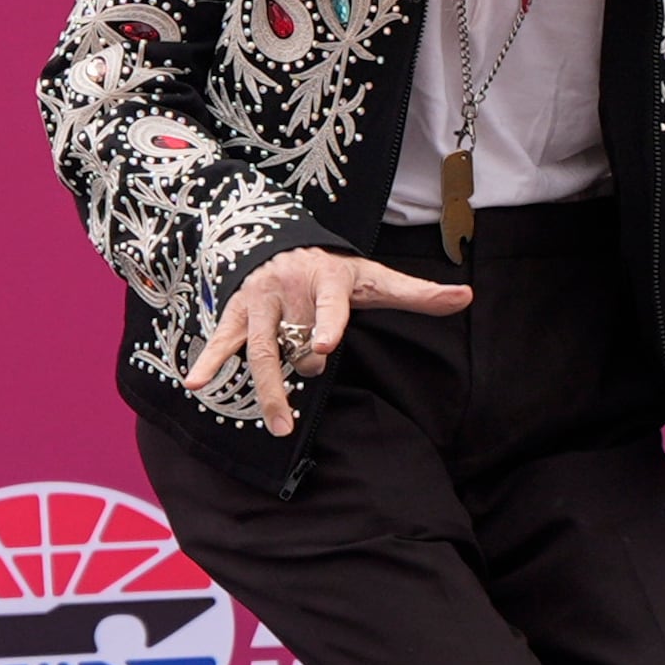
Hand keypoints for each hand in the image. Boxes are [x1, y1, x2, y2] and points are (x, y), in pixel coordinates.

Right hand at [184, 247, 470, 436]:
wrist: (279, 242)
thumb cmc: (335, 272)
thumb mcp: (374, 278)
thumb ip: (416, 293)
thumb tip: (468, 297)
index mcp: (328, 279)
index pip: (330, 305)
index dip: (328, 324)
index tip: (324, 346)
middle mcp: (290, 289)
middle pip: (292, 340)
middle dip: (296, 372)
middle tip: (298, 408)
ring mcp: (260, 302)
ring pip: (261, 348)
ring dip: (266, 387)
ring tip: (278, 423)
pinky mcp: (236, 313)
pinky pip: (222, 339)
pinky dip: (210, 360)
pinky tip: (197, 383)